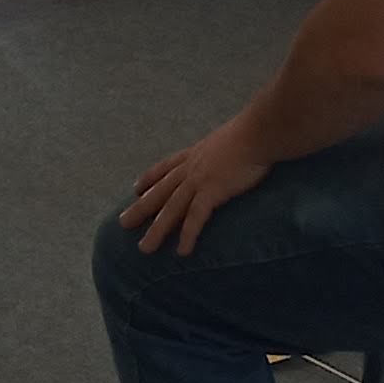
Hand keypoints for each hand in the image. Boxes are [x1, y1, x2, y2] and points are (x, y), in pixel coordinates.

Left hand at [118, 116, 269, 255]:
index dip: (150, 178)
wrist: (260, 131)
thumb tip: (234, 151)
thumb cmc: (255, 132)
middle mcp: (192, 166)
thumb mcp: (232, 137)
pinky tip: (181, 251)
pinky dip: (187, 234)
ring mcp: (199, 179)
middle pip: (160, 191)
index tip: (136, 188)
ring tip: (144, 249)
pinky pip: (195, 217)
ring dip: (157, 230)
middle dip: (141, 208)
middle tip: (123, 223)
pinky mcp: (212, 190)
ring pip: (171, 208)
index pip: (166, 166)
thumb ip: (227, 147)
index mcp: (196, 153)